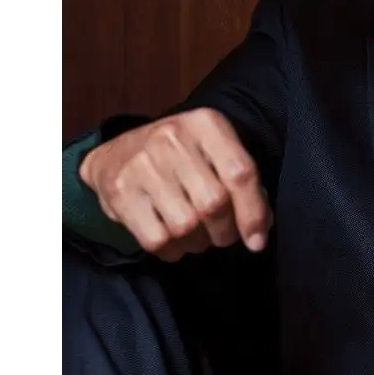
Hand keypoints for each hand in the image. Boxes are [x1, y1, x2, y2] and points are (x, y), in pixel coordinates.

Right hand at [79, 107, 273, 262]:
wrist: (113, 156)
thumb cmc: (175, 158)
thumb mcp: (211, 152)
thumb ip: (240, 180)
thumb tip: (261, 225)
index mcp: (204, 123)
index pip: (240, 172)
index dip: (254, 212)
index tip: (257, 241)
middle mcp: (172, 138)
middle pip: (214, 203)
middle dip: (225, 232)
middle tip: (222, 236)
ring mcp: (142, 164)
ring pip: (186, 226)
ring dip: (198, 243)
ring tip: (195, 236)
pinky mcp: (120, 193)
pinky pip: (157, 240)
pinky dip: (172, 251)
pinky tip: (173, 242)